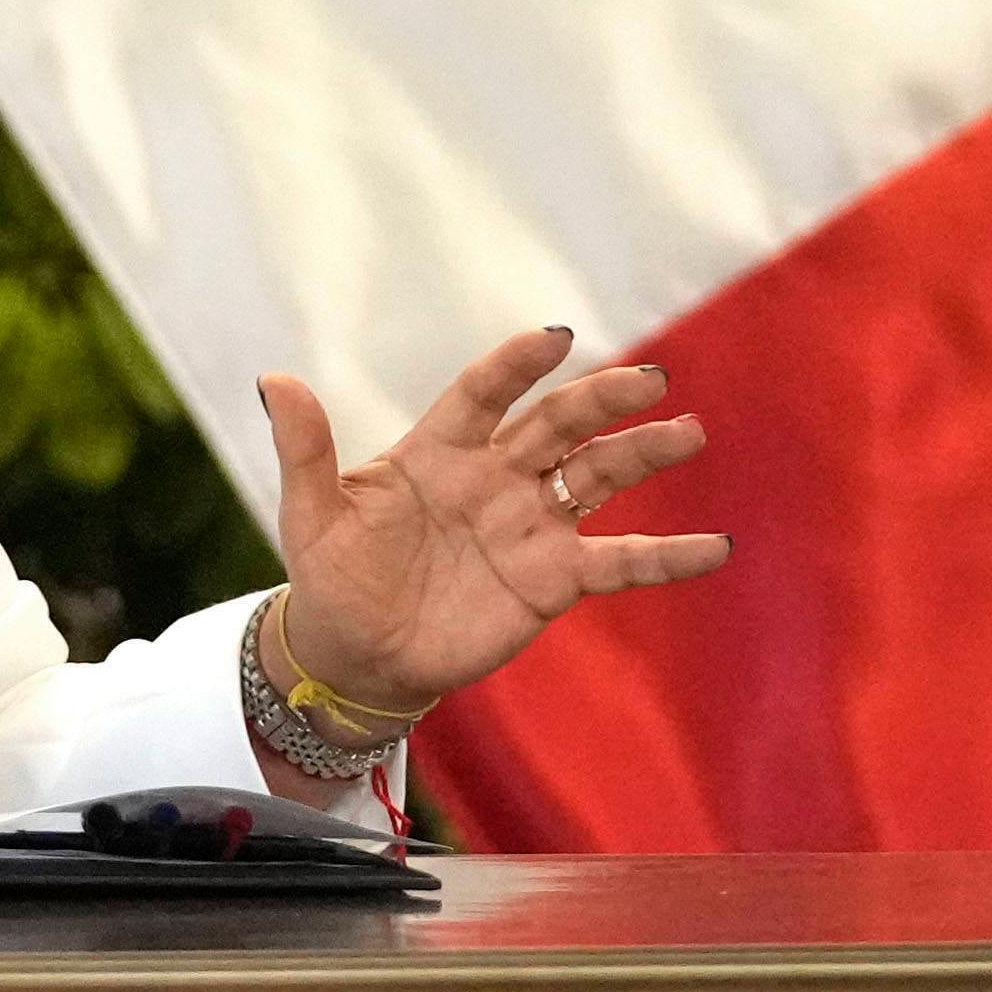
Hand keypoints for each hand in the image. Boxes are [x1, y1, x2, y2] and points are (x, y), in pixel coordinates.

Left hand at [254, 329, 722, 727]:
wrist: (355, 653)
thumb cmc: (331, 574)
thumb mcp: (311, 514)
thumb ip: (306, 450)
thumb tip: (274, 382)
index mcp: (439, 450)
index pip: (485, 393)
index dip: (517, 366)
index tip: (555, 339)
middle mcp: (495, 478)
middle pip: (558, 425)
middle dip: (603, 400)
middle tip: (652, 381)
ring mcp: (529, 526)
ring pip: (597, 478)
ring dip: (643, 454)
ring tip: (688, 433)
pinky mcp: (552, 580)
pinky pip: (619, 563)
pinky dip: (668, 557)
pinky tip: (717, 547)